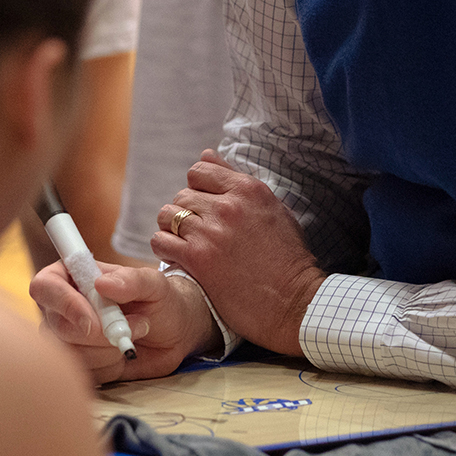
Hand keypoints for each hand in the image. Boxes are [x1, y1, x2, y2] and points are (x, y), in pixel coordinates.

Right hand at [29, 260, 216, 383]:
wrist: (173, 333)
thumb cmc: (159, 300)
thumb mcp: (154, 284)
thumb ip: (132, 280)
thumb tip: (102, 285)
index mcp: (70, 277)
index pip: (44, 287)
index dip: (63, 304)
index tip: (92, 320)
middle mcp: (61, 308)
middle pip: (57, 327)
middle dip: (99, 334)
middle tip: (136, 325)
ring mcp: (67, 338)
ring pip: (71, 354)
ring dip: (109, 350)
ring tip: (134, 334)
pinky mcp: (79, 364)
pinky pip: (86, 374)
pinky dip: (110, 366)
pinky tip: (123, 354)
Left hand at [152, 150, 325, 355]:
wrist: (294, 301)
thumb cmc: (288, 258)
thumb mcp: (272, 209)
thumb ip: (238, 181)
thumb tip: (207, 154)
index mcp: (248, 189)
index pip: (200, 170)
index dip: (197, 187)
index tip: (203, 205)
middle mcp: (228, 206)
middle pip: (182, 193)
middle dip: (186, 210)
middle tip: (196, 230)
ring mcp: (211, 232)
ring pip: (167, 214)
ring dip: (171, 228)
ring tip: (183, 242)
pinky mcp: (198, 259)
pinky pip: (161, 241)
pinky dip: (165, 248)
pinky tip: (177, 256)